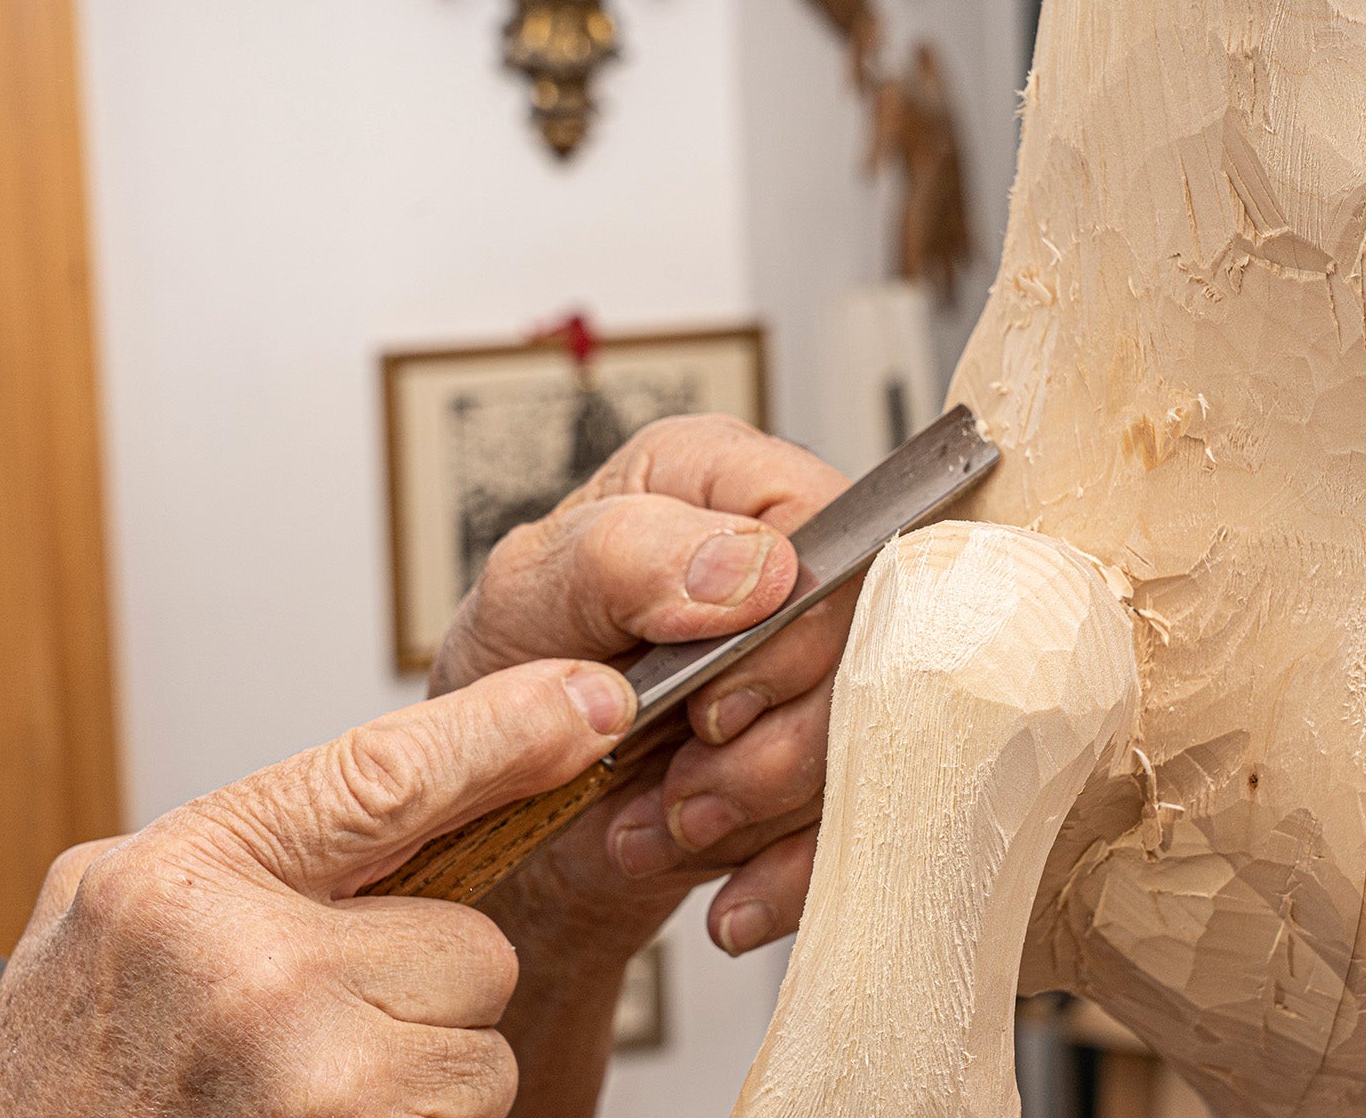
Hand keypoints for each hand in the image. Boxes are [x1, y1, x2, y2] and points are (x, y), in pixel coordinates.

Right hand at [0, 659, 636, 1117]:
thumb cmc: (68, 1075)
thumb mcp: (122, 911)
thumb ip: (263, 843)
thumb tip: (455, 766)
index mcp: (186, 879)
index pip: (386, 775)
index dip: (506, 732)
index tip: (595, 701)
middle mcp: (251, 972)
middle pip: (474, 947)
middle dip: (423, 989)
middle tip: (316, 1028)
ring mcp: (308, 1082)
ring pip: (480, 1049)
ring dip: (421, 1074)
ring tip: (306, 1092)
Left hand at [435, 415, 850, 968]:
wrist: (500, 803)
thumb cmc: (511, 670)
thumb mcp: (530, 594)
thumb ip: (625, 556)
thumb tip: (751, 567)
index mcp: (727, 480)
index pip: (832, 527)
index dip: (789, 627)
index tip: (710, 695)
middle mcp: (792, 563)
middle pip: (865, 649)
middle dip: (769, 744)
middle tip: (682, 772)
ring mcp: (821, 668)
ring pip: (864, 745)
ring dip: (755, 809)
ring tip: (667, 816)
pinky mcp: (829, 763)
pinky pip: (853, 827)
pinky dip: (781, 874)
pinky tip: (722, 886)